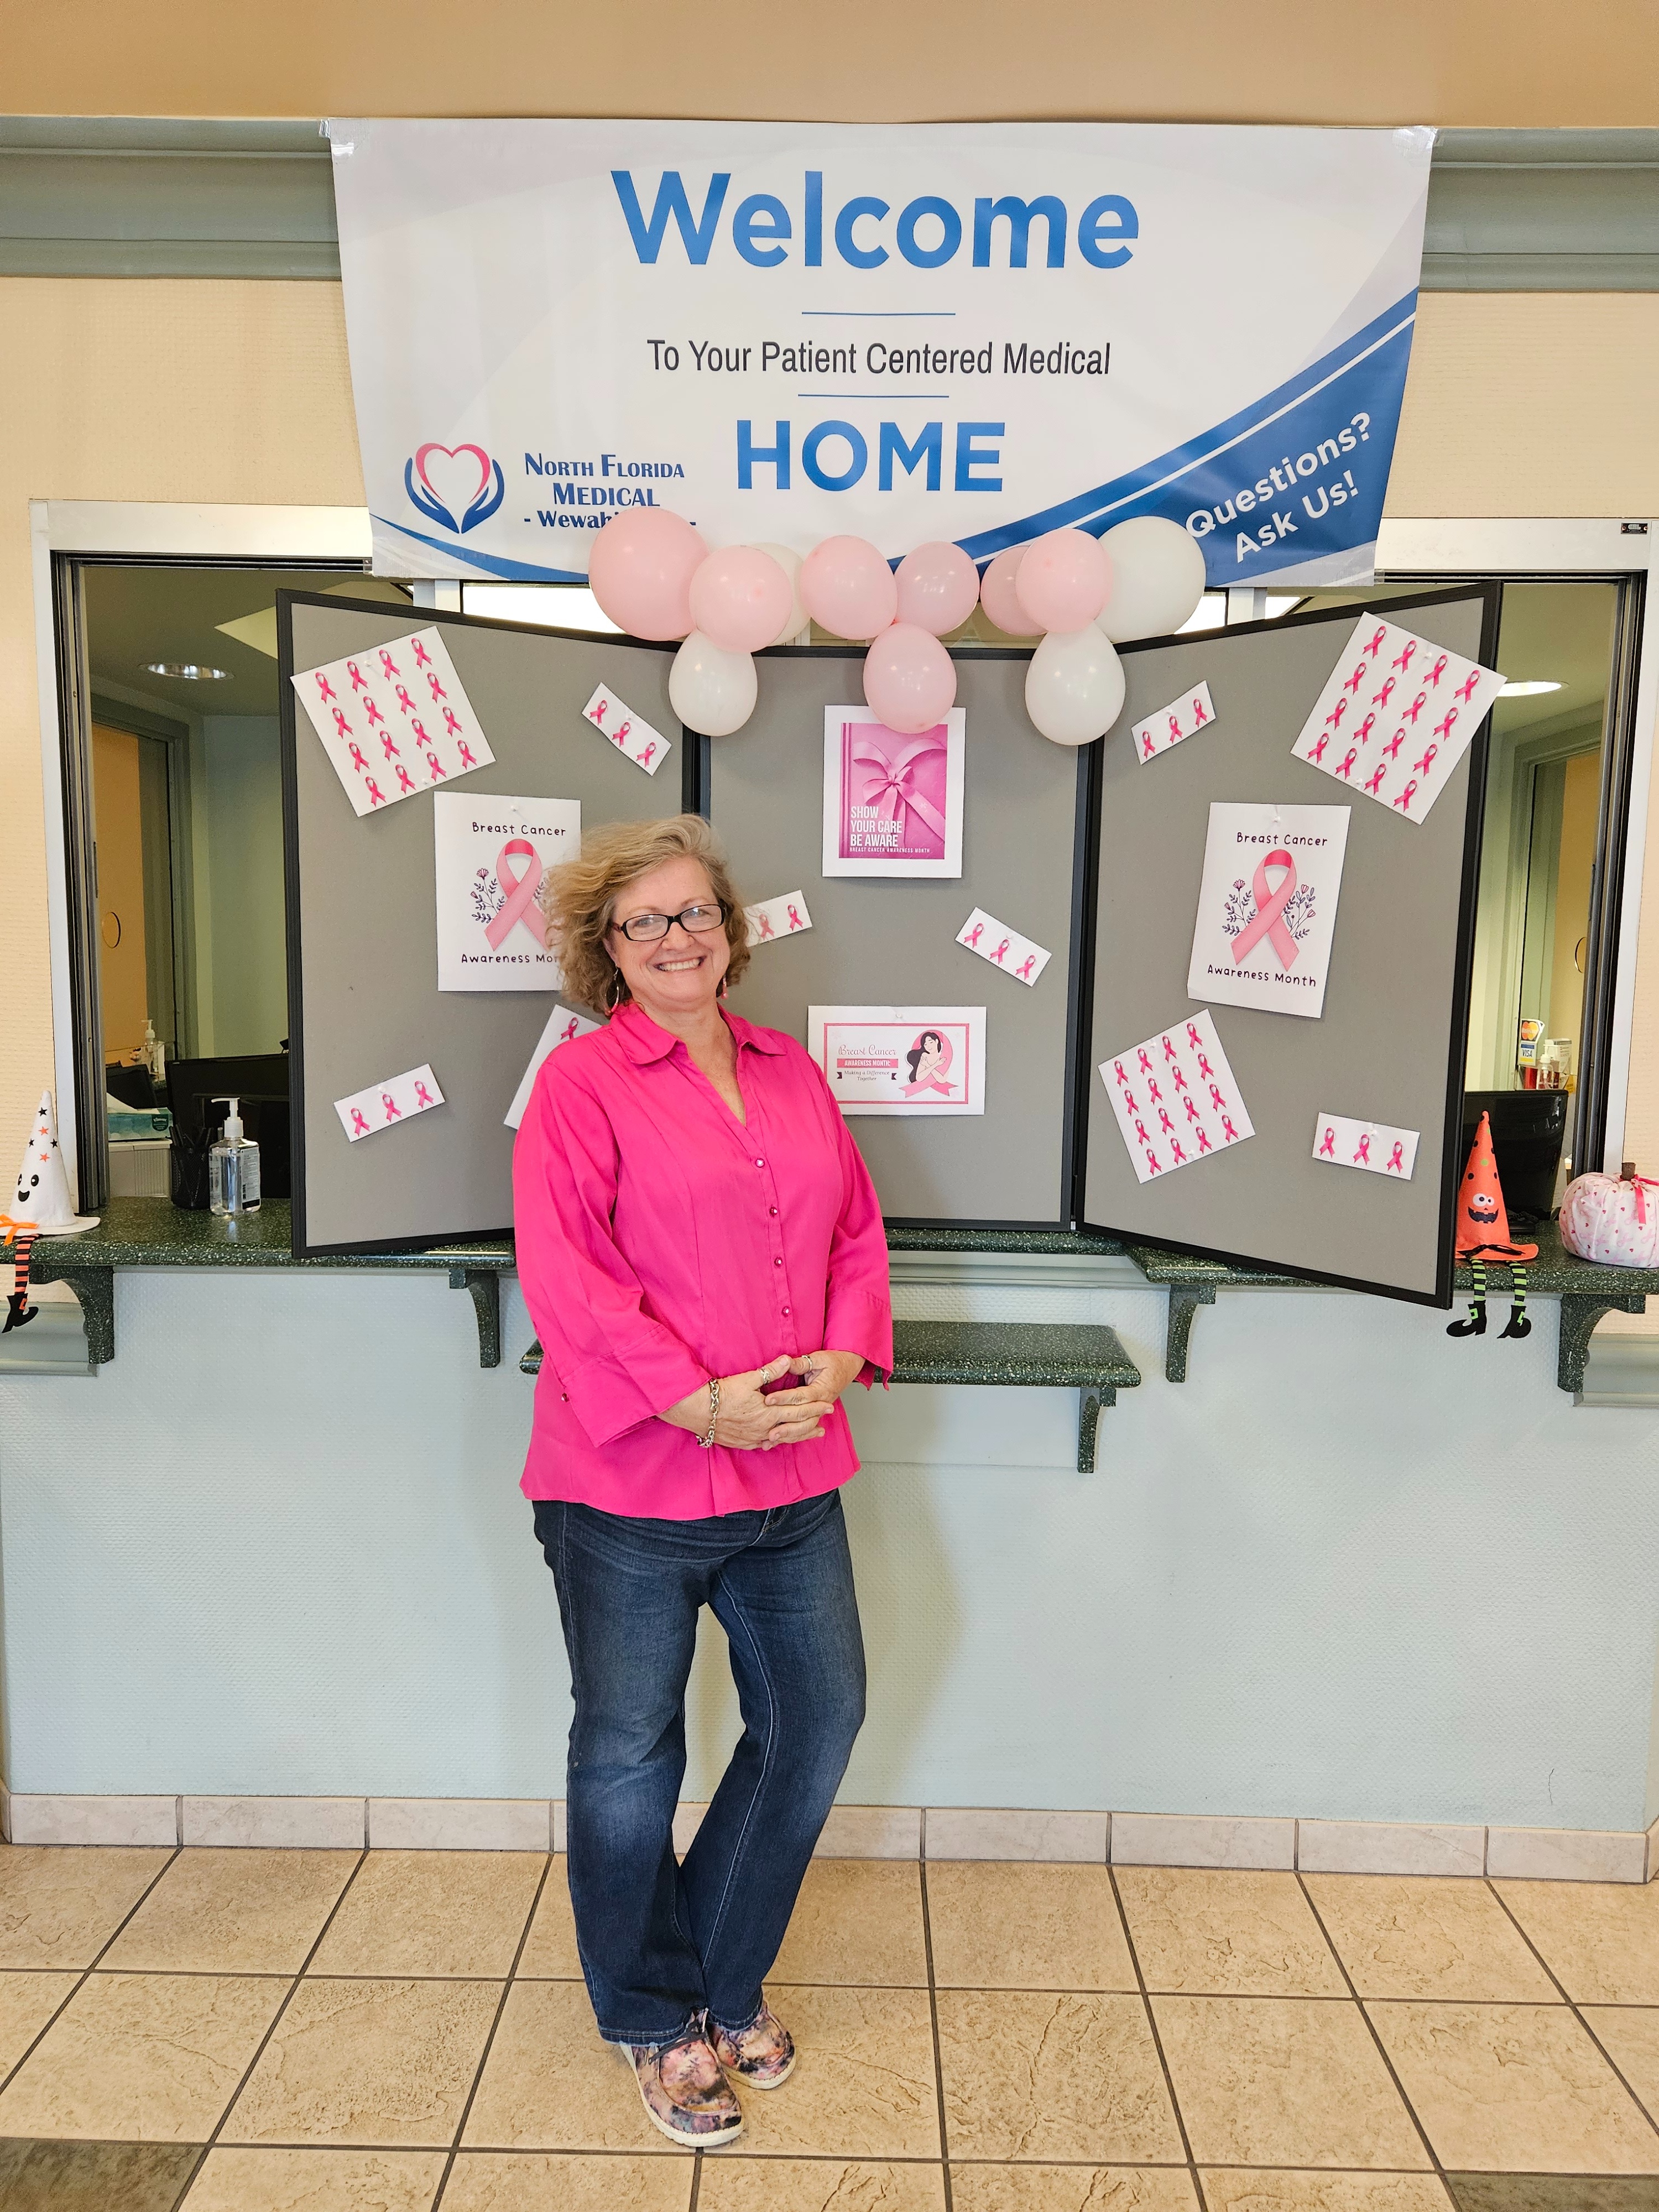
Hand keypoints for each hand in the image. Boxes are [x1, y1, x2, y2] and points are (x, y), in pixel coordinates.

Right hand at [661, 1356, 824, 1450]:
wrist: (698, 1411)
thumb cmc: (722, 1394)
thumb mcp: (748, 1379)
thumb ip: (771, 1371)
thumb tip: (789, 1360)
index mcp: (769, 1412)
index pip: (799, 1410)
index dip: (815, 1408)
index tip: (829, 1405)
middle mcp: (765, 1429)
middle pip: (795, 1427)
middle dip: (813, 1422)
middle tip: (827, 1420)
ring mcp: (755, 1438)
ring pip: (783, 1439)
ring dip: (800, 1435)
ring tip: (813, 1433)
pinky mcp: (744, 1443)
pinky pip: (766, 1445)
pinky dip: (778, 1443)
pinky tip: (781, 1441)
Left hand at [758, 1349, 865, 1441]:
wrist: (847, 1368)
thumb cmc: (833, 1362)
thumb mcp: (818, 1358)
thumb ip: (802, 1363)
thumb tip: (785, 1362)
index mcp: (821, 1389)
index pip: (800, 1396)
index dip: (783, 1398)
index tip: (768, 1400)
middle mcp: (821, 1404)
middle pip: (802, 1418)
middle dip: (785, 1426)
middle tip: (769, 1432)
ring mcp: (820, 1412)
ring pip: (804, 1428)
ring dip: (788, 1435)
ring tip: (771, 1441)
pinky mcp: (816, 1415)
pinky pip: (805, 1429)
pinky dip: (792, 1437)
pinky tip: (779, 1442)